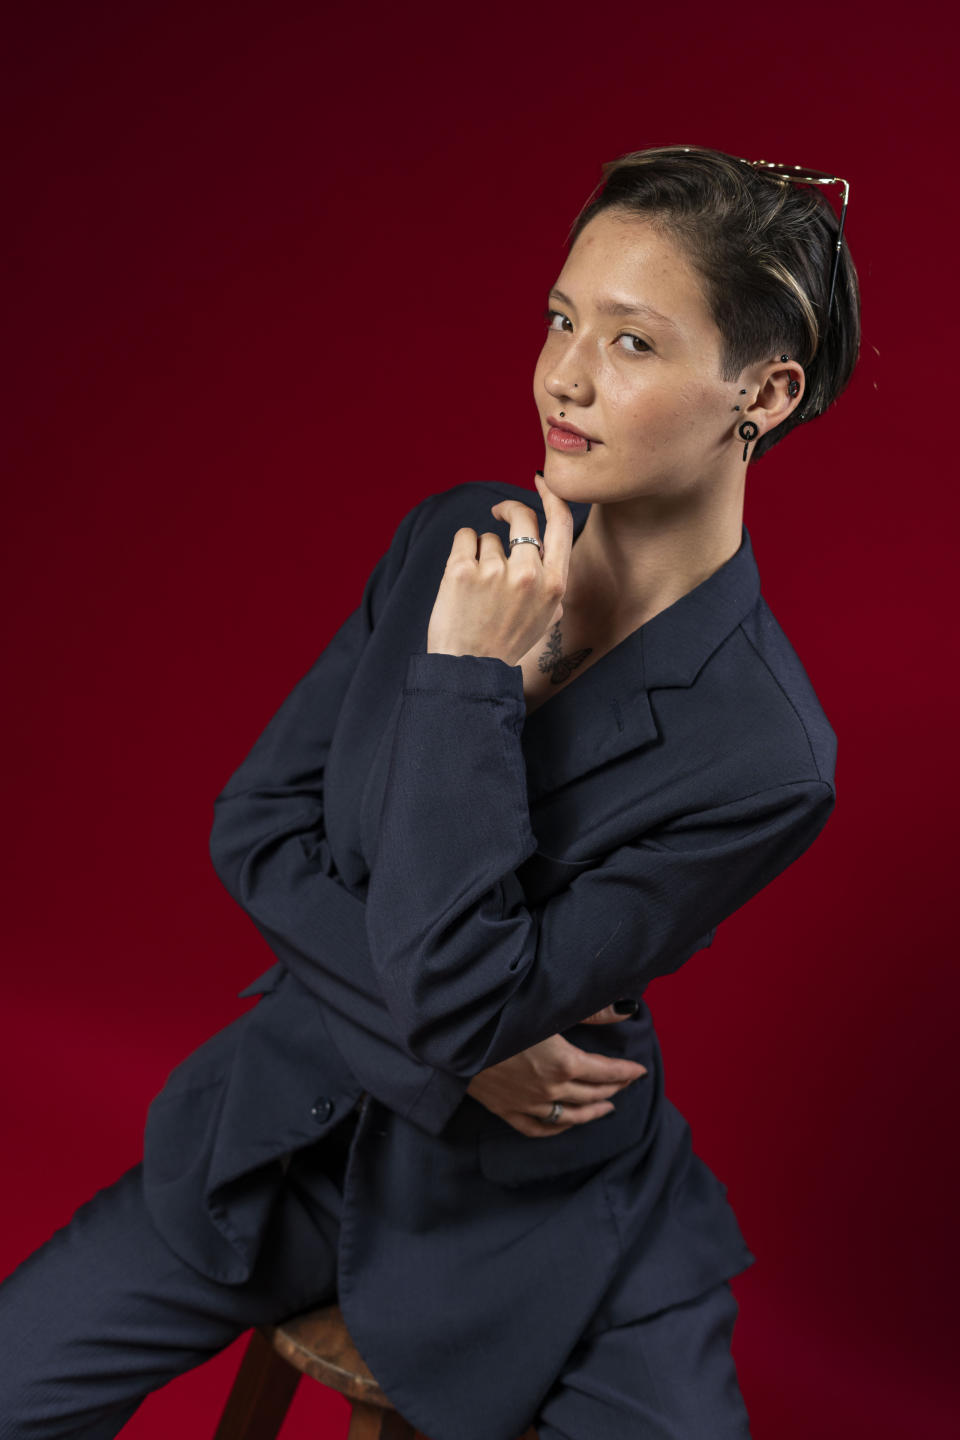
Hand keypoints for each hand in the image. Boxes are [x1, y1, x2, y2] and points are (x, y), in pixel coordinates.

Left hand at [426, 473, 573, 666]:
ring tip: (476, 588)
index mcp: (554, 585)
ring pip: (488, 536)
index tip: (540, 480)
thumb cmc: (505, 643)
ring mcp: (495, 571)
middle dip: (509, 510)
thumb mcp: (545, 619)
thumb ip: (551, 587)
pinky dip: (461, 551)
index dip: (551, 495)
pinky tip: (461, 578)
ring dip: (480, 552)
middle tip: (497, 513)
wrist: (469, 668)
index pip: (561, 523)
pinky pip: (464, 538)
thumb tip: (547, 562)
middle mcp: (529, 574)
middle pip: (522, 517)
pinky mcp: (462, 570)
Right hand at [466, 1003, 647, 1136]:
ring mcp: (527, 1103)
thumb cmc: (500, 1013)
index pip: (605, 1072)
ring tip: (608, 1107)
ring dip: (592, 1112)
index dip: (625, 1071)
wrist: (453, 1034)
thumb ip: (591, 1010)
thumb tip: (625, 1010)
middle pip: (592, 1094)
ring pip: (570, 1117)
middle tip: (627, 1082)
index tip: (640, 1070)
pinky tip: (566, 1125)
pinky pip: (538, 1128)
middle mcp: (550, 1089)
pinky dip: (557, 1128)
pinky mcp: (505, 1109)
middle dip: (614, 1088)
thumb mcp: (548, 1006)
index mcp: (564, 1062)